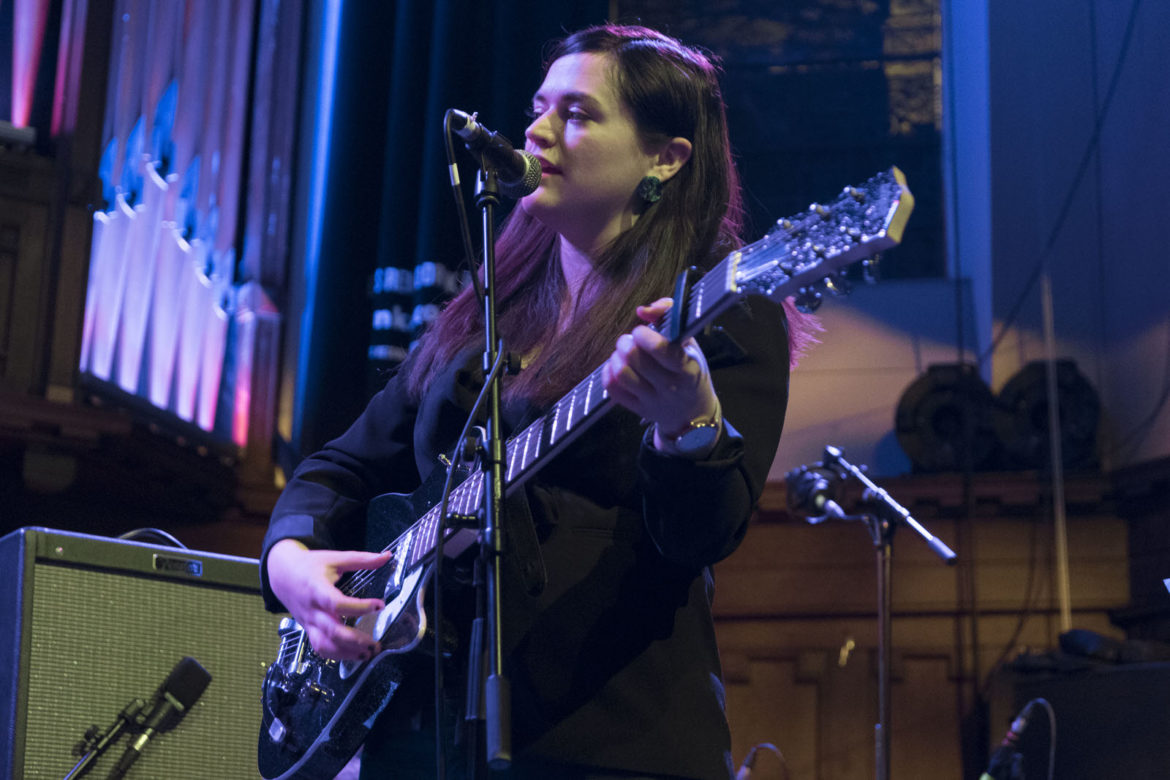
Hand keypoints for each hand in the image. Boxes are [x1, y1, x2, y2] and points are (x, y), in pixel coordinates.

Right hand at [266, 539, 392, 660]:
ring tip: (368, 653)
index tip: (380, 605)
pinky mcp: (308, 630)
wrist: (282, 574)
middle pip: (332, 630)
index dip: (360, 607)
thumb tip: (387, 556)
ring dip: (347, 653)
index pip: (338, 604)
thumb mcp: (335, 558)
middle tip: (376, 643)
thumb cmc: (310, 565)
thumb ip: (362, 559)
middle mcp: (312, 610)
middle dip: (356, 640)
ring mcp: (309, 622)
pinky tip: (353, 655)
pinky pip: (320, 647)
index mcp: (317, 589)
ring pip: (324, 644)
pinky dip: (336, 655)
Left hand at [601, 297, 719, 450]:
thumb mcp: (689, 342)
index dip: (643, 335)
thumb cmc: (689, 368)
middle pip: (634, 358)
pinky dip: (608, 372)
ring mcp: (653, 401)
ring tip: (623, 354)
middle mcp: (670, 387)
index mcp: (687, 368)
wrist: (693, 410)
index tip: (641, 331)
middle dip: (625, 342)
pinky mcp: (638, 409)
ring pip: (621, 373)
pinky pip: (613, 388)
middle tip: (630, 340)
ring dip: (616, 357)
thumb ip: (668, 316)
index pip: (660, 349)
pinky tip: (617, 366)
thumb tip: (642, 310)